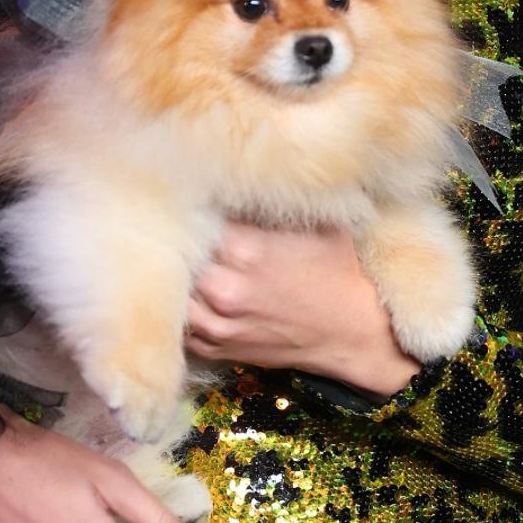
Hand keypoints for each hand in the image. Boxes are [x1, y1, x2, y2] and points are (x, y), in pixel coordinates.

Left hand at [185, 220, 420, 397]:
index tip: (193, 198)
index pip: (194, 219)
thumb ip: (276, 202)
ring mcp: (219, 323)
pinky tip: (192, 292)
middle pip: (176, 255)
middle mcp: (225, 288)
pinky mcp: (218, 346)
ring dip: (176, 276)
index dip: (193, 207)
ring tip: (182, 260)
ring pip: (171, 292)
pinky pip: (180, 326)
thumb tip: (241, 175)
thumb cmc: (336, 271)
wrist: (350, 331)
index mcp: (246, 250)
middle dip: (179, 240)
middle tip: (179, 226)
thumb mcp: (318, 224)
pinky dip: (182, 308)